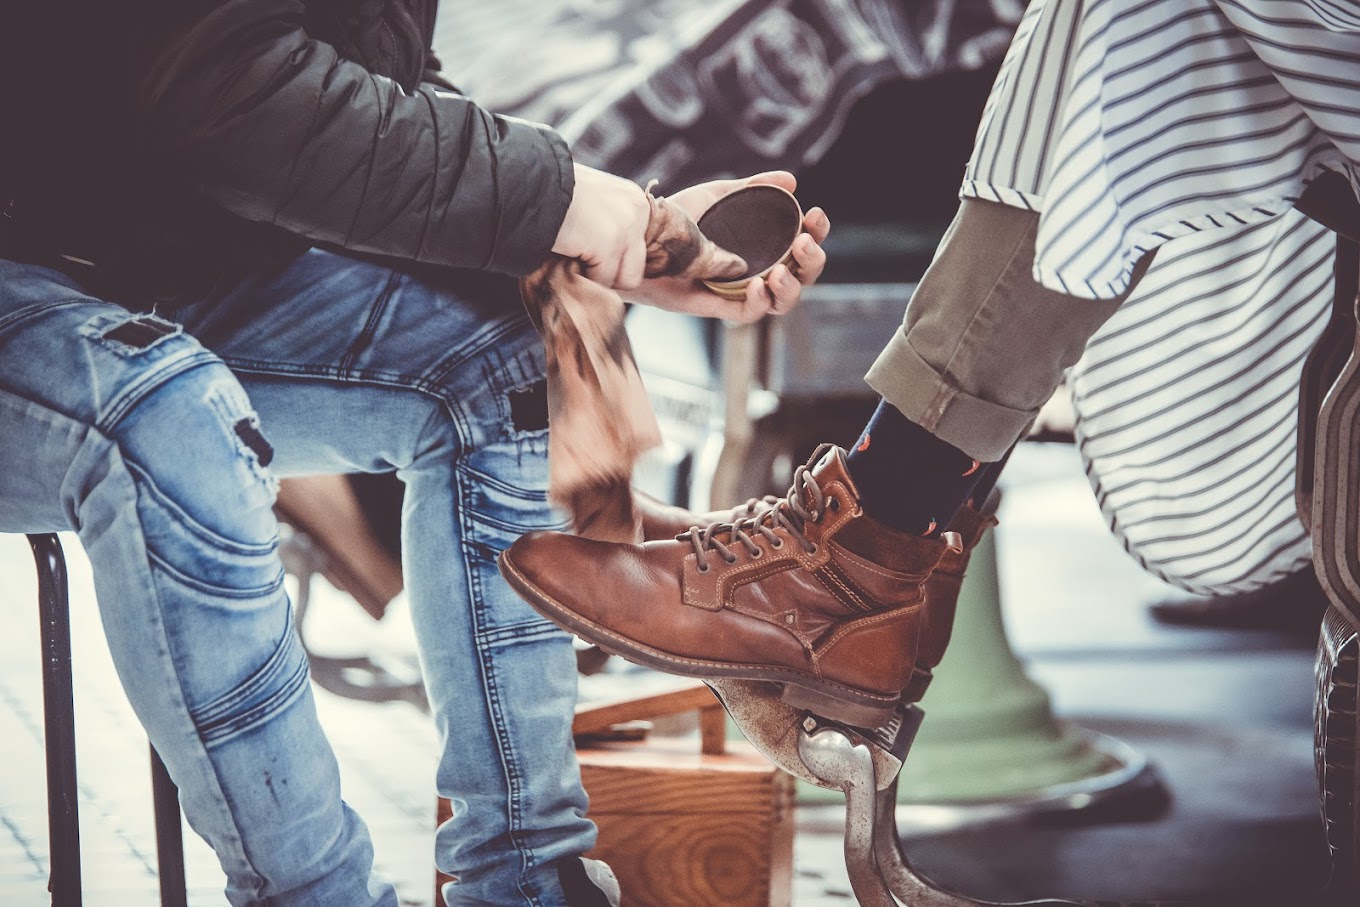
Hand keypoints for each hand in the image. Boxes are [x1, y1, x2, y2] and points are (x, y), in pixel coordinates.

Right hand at [552, 163, 650, 288]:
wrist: (528, 184)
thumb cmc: (551, 194)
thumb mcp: (593, 202)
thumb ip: (610, 223)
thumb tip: (615, 259)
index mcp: (636, 200)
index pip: (639, 251)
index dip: (613, 261)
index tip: (590, 254)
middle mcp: (638, 211)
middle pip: (635, 270)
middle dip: (609, 274)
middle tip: (582, 261)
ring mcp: (627, 227)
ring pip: (622, 280)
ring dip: (597, 277)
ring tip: (573, 257)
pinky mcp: (611, 243)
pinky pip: (602, 280)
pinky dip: (581, 276)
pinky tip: (566, 255)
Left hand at [628, 171, 829, 322]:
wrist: (640, 236)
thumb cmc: (677, 218)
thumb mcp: (719, 195)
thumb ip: (754, 188)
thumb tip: (791, 180)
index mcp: (763, 244)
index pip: (802, 243)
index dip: (817, 232)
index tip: (815, 214)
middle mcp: (757, 269)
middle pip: (802, 275)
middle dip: (813, 260)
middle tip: (804, 242)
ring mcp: (739, 289)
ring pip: (783, 301)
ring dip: (792, 287)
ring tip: (782, 271)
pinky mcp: (718, 305)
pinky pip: (749, 314)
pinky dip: (759, 302)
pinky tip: (759, 285)